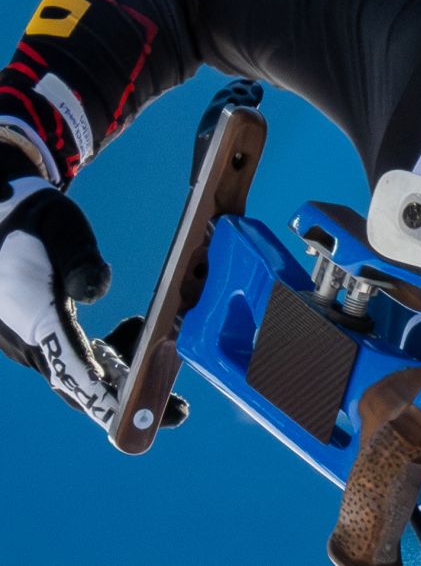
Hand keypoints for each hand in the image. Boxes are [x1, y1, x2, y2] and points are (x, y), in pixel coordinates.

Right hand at [0, 145, 185, 429]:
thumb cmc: (29, 219)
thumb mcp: (58, 228)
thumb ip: (78, 259)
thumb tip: (97, 291)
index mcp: (34, 320)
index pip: (74, 370)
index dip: (107, 397)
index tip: (139, 414)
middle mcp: (32, 340)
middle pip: (83, 386)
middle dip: (129, 404)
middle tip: (179, 412)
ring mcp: (36, 340)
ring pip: (83, 375)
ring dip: (125, 381)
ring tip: (170, 381)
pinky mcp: (44, 332)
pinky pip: (79, 357)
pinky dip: (112, 355)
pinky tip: (136, 330)